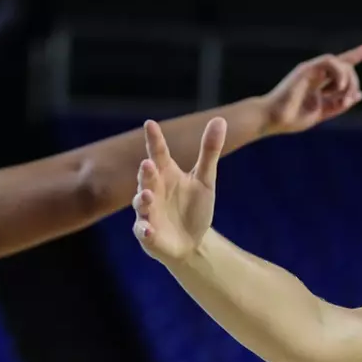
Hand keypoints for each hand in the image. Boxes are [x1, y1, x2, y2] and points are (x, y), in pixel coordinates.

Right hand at [133, 117, 223, 263]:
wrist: (192, 242)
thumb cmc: (194, 207)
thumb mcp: (205, 180)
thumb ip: (209, 151)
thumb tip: (220, 119)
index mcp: (166, 174)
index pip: (159, 153)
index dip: (154, 139)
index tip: (150, 124)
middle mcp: (153, 190)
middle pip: (147, 177)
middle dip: (146, 172)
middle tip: (148, 163)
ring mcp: (148, 212)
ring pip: (141, 203)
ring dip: (143, 199)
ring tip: (148, 195)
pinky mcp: (148, 234)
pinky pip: (143, 232)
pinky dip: (145, 230)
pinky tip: (149, 230)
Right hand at [261, 42, 361, 135]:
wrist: (273, 119)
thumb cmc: (293, 119)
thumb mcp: (323, 112)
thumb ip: (340, 104)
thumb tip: (359, 94)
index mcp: (321, 84)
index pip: (342, 65)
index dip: (357, 55)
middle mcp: (317, 74)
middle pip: (346, 66)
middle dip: (354, 81)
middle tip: (349, 98)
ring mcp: (311, 70)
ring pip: (339, 62)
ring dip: (347, 78)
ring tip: (342, 94)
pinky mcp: (306, 69)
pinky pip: (330, 62)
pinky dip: (339, 74)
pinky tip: (338, 88)